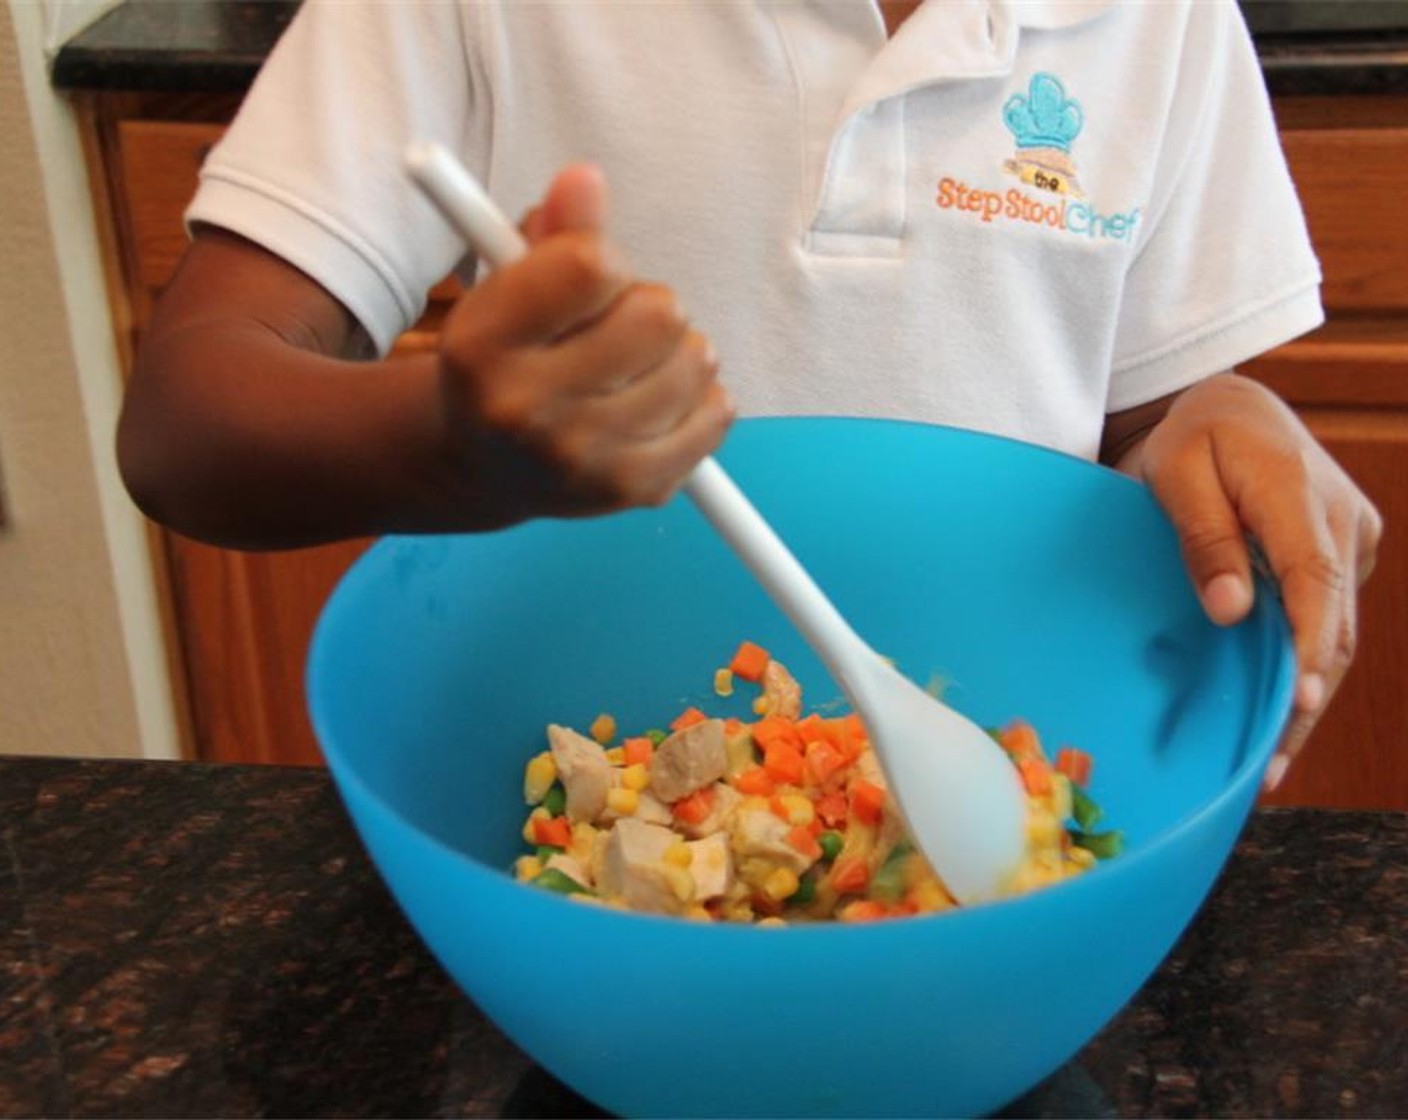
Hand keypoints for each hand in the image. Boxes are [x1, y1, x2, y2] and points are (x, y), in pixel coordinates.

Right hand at [436, 164, 733, 523]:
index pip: (592, 265)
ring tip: (637, 366)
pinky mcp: (635, 490)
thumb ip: (551, 232)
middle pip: (660, 313)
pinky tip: (660, 401)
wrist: (486, 466)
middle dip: (647, 307)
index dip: (604, 260)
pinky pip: (718, 412)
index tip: (588, 279)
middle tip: (617, 328)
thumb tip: (586, 179)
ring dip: (679, 352)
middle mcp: (526, 411)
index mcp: (483, 346)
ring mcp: (584, 459)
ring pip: (697, 361)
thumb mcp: (508, 287)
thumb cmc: (509, 357)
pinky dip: (702, 397)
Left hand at [1121, 374, 1380, 788]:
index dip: (1309, 646)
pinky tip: (1276, 718)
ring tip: (1267, 764)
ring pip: (1338, 632)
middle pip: (1333, 623)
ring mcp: (1352, 540)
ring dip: (1307, 696)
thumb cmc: (1193, 438)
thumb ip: (1203, 536)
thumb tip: (1231, 610)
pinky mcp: (1344, 557)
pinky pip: (1329, 620)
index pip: (1314, 580)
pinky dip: (1305, 668)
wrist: (1232, 408)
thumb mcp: (1175, 471)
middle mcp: (1342, 520)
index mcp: (1298, 492)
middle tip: (1264, 767)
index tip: (1301, 700)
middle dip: (1305, 698)